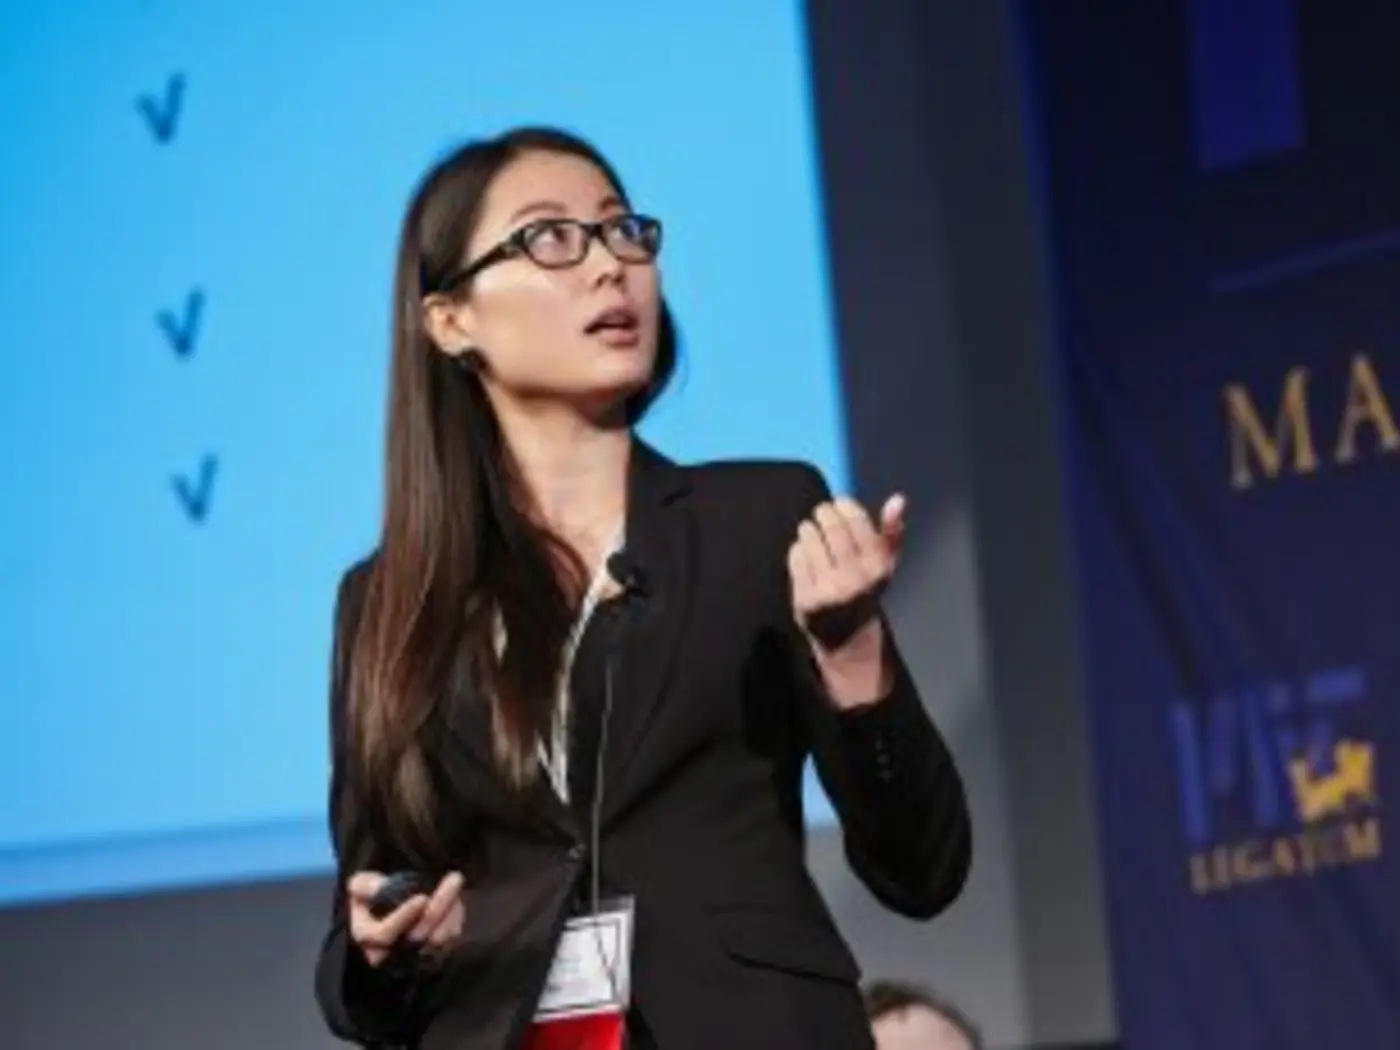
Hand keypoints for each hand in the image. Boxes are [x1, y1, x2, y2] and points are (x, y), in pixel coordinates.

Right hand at [347, 871, 464, 967]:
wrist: (392, 906)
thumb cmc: (373, 896)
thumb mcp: (361, 885)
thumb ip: (364, 885)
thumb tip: (378, 888)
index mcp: (367, 936)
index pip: (384, 934)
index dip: (402, 918)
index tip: (422, 898)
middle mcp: (389, 952)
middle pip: (417, 937)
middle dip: (437, 908)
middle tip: (454, 879)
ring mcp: (413, 955)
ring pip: (438, 939)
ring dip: (451, 909)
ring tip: (455, 882)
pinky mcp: (433, 953)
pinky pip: (450, 939)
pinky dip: (456, 917)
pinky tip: (457, 898)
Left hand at [788, 493, 905, 704]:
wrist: (848, 638)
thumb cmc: (866, 590)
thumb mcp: (885, 565)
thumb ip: (892, 531)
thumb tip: (897, 499)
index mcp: (877, 567)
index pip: (856, 522)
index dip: (845, 506)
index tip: (840, 504)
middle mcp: (854, 579)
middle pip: (831, 528)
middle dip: (824, 514)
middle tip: (822, 512)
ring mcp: (827, 590)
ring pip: (810, 539)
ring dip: (808, 530)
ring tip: (811, 531)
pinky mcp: (805, 599)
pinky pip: (795, 558)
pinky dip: (798, 550)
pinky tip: (804, 553)